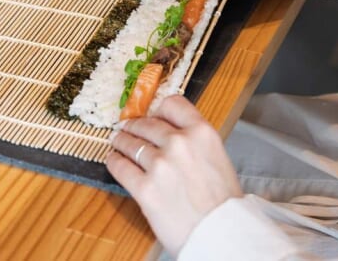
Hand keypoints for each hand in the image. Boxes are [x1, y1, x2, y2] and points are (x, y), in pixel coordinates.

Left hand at [106, 96, 242, 254]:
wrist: (222, 234)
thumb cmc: (224, 202)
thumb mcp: (217, 158)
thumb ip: (195, 142)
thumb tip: (172, 134)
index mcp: (202, 133)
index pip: (172, 104)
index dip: (159, 110)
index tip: (153, 115)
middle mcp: (180, 143)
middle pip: (147, 123)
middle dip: (135, 125)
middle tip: (128, 128)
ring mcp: (160, 165)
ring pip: (131, 143)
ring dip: (121, 141)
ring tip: (117, 142)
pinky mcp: (144, 188)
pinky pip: (120, 166)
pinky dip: (114, 161)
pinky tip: (114, 160)